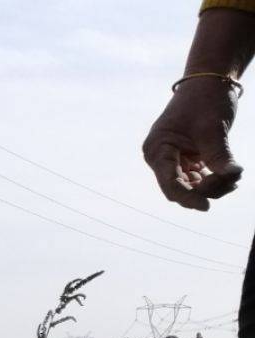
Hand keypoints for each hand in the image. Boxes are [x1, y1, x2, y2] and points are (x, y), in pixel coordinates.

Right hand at [143, 78, 241, 209]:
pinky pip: (197, 177)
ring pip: (190, 185)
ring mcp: (173, 158)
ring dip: (212, 186)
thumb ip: (220, 157)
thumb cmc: (207, 99)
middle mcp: (160, 157)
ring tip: (233, 178)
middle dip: (204, 190)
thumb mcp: (213, 129)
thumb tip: (232, 179)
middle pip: (179, 187)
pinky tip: (229, 176)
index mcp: (157, 149)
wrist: (211, 79)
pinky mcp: (186, 157)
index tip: (207, 206)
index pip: (170, 182)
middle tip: (230, 184)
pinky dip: (213, 178)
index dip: (188, 197)